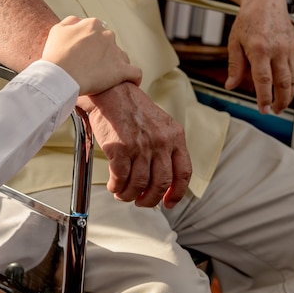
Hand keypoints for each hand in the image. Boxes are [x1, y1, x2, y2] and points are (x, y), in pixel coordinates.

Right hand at [42, 16, 141, 94]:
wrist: (59, 77)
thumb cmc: (55, 56)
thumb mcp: (57, 30)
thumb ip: (71, 22)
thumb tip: (80, 21)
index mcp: (92, 25)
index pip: (97, 32)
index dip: (90, 44)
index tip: (84, 55)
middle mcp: (107, 35)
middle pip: (109, 44)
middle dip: (103, 54)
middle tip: (90, 68)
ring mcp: (115, 53)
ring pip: (121, 57)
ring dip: (114, 65)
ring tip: (104, 78)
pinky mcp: (121, 71)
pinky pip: (135, 73)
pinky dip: (134, 77)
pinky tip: (131, 82)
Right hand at [77, 83, 191, 207]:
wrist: (110, 90)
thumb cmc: (130, 106)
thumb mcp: (158, 123)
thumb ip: (164, 147)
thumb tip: (161, 176)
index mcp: (174, 136)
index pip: (183, 172)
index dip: (176, 193)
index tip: (169, 202)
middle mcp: (160, 142)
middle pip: (161, 183)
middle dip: (150, 199)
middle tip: (141, 201)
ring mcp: (140, 146)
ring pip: (139, 184)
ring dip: (129, 195)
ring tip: (123, 193)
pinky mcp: (120, 148)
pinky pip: (120, 178)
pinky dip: (116, 187)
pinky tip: (113, 186)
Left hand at [225, 0, 293, 113]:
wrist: (265, 1)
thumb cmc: (247, 20)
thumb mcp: (234, 43)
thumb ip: (234, 66)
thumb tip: (230, 85)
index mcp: (259, 49)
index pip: (264, 80)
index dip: (264, 97)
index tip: (264, 109)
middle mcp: (277, 50)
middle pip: (283, 82)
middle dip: (280, 100)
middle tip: (274, 111)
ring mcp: (289, 49)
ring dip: (289, 94)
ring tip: (281, 105)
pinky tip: (291, 90)